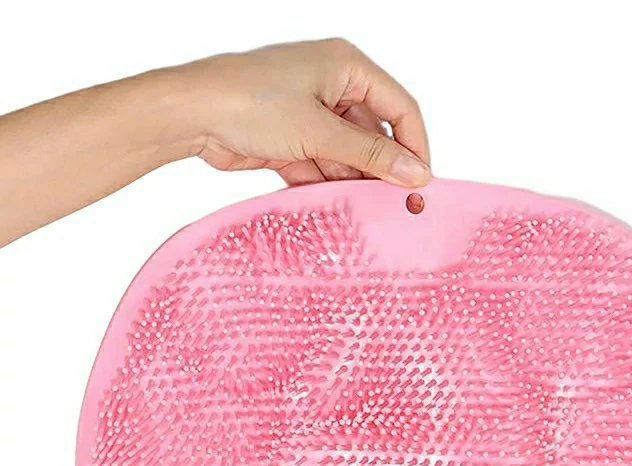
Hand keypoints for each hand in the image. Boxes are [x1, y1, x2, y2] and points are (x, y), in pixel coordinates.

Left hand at [177, 38, 431, 187]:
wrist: (189, 115)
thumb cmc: (250, 102)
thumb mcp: (320, 131)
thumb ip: (371, 155)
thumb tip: (416, 173)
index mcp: (347, 66)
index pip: (399, 108)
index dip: (414, 146)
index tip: (420, 184)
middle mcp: (332, 86)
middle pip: (373, 135)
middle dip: (380, 170)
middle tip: (394, 207)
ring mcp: (310, 114)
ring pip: (347, 155)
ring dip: (351, 182)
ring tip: (362, 212)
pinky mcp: (292, 139)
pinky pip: (321, 166)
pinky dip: (325, 185)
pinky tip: (332, 206)